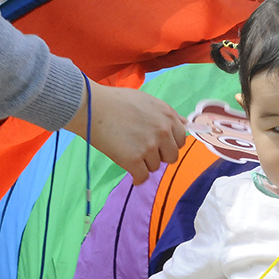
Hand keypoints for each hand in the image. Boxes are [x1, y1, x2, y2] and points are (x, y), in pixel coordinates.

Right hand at [68, 82, 187, 185]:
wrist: (91, 107)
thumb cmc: (116, 101)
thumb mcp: (147, 100)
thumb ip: (167, 114)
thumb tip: (186, 123)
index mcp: (167, 116)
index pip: (181, 140)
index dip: (169, 143)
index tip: (158, 144)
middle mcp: (162, 131)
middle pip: (171, 157)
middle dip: (159, 155)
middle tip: (143, 150)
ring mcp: (149, 147)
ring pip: (155, 167)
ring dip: (144, 163)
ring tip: (129, 152)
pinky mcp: (134, 160)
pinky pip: (142, 177)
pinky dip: (137, 177)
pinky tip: (131, 172)